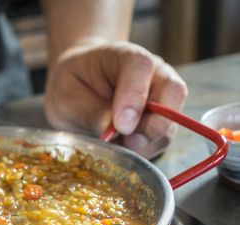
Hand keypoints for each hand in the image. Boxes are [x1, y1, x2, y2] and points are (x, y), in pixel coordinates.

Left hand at [45, 40, 187, 158]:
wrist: (78, 87)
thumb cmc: (73, 85)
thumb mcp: (68, 96)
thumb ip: (92, 112)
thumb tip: (114, 132)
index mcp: (124, 57)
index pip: (141, 67)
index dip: (135, 96)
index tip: (122, 125)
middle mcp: (152, 72)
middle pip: (173, 92)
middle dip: (154, 124)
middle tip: (129, 142)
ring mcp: (161, 96)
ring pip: (170, 121)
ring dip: (148, 142)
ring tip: (119, 147)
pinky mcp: (161, 120)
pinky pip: (162, 138)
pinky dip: (145, 150)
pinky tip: (123, 148)